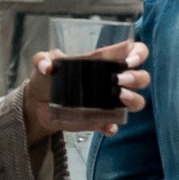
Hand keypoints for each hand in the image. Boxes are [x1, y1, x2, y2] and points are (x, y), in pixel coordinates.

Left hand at [25, 41, 147, 141]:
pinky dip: (113, 126)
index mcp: (106, 63)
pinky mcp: (101, 120)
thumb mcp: (42, 63)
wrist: (36, 104)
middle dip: (136, 77)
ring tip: (119, 97)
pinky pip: (115, 125)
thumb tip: (48, 67)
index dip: (139, 54)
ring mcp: (111, 103)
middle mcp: (115, 82)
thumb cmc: (47, 78)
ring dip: (133, 99)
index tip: (129, 59)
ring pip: (138, 101)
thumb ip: (42, 59)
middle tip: (119, 79)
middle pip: (143, 78)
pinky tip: (107, 126)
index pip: (134, 53)